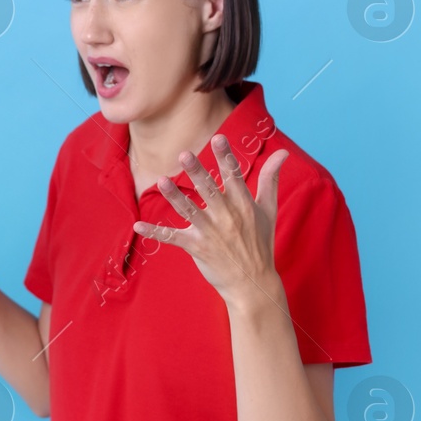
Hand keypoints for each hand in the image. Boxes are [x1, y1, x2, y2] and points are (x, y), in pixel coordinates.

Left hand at [135, 135, 289, 306]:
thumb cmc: (261, 243)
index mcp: (244, 205)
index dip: (225, 157)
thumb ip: (271, 180)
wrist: (253, 282)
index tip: (218, 138)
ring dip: (174, 197)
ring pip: (189, 211)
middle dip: (197, 172)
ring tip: (162, 181)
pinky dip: (155, 232)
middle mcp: (227, 217)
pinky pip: (173, 238)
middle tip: (184, 154)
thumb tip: (283, 153)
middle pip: (209, 191)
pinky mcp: (196, 248)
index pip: (234, 176)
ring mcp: (210, 233)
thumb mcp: (269, 210)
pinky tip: (137, 226)